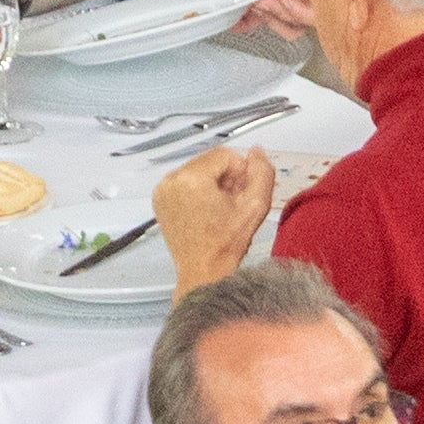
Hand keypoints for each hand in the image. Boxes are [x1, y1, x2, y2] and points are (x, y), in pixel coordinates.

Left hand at [153, 140, 275, 285]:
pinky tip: (206, 210)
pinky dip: (198, 190)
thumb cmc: (225, 245)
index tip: (240, 193)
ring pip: (198, 169)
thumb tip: (256, 153)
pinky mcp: (160, 199)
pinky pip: (185, 181)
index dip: (240, 172)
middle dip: (225, 177)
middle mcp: (172, 181)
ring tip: (219, 208)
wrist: (203, 271)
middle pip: (209, 160)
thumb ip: (262, 172)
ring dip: (212, 183)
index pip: (225, 155)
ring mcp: (163, 190)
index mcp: (192, 179)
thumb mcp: (255, 206)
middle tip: (232, 202)